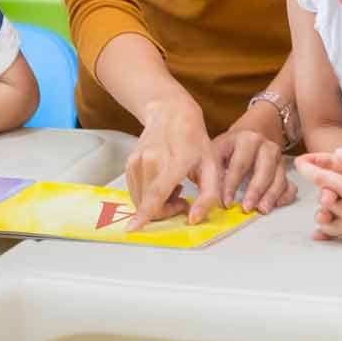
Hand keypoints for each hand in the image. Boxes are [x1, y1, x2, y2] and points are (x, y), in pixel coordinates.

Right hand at [126, 95, 222, 227]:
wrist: (171, 113)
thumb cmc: (194, 139)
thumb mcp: (212, 166)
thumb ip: (208, 196)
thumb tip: (194, 219)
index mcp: (175, 162)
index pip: (157, 193)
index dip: (146, 213)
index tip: (133, 227)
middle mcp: (151, 161)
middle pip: (150, 202)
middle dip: (166, 211)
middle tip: (182, 199)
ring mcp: (137, 161)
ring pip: (141, 199)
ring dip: (156, 203)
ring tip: (173, 187)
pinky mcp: (130, 163)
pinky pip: (135, 191)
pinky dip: (148, 195)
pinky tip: (162, 183)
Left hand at [213, 127, 296, 214]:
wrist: (248, 135)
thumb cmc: (227, 149)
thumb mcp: (213, 154)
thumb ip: (208, 177)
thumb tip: (202, 205)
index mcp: (243, 139)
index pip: (239, 163)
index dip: (232, 185)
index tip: (226, 202)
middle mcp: (264, 146)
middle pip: (264, 169)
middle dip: (255, 190)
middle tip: (246, 208)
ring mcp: (276, 157)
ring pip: (278, 177)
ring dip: (271, 195)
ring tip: (261, 209)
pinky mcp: (283, 168)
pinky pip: (290, 183)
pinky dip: (285, 195)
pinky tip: (277, 204)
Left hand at [295, 148, 341, 246]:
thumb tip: (339, 153)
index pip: (323, 179)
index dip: (308, 168)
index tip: (299, 162)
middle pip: (323, 201)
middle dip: (320, 191)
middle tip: (323, 183)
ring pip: (326, 222)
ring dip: (322, 212)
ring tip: (324, 205)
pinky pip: (338, 236)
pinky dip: (327, 232)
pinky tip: (320, 232)